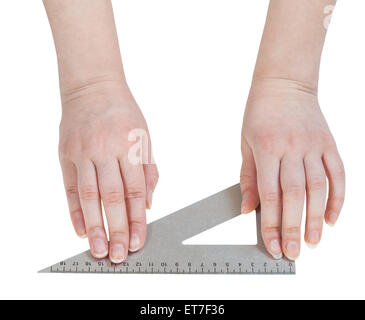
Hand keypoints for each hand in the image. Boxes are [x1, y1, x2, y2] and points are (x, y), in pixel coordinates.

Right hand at [59, 81, 157, 262]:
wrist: (93, 87)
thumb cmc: (124, 113)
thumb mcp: (145, 137)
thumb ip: (148, 171)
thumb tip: (148, 204)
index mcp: (130, 147)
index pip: (135, 191)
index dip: (137, 219)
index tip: (138, 241)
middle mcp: (106, 151)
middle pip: (113, 197)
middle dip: (117, 228)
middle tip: (118, 254)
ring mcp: (84, 153)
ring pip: (90, 196)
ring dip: (95, 225)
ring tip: (99, 249)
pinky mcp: (66, 155)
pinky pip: (70, 187)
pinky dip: (75, 211)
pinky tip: (81, 229)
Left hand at [240, 79, 344, 259]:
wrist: (284, 83)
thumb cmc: (259, 113)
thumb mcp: (245, 143)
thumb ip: (248, 178)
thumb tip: (248, 210)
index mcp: (267, 148)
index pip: (269, 194)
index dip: (271, 224)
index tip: (272, 246)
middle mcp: (292, 148)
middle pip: (294, 195)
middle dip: (293, 228)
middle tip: (294, 253)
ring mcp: (314, 145)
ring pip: (318, 188)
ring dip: (316, 218)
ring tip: (313, 242)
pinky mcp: (328, 143)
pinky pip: (338, 173)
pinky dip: (338, 197)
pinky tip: (333, 218)